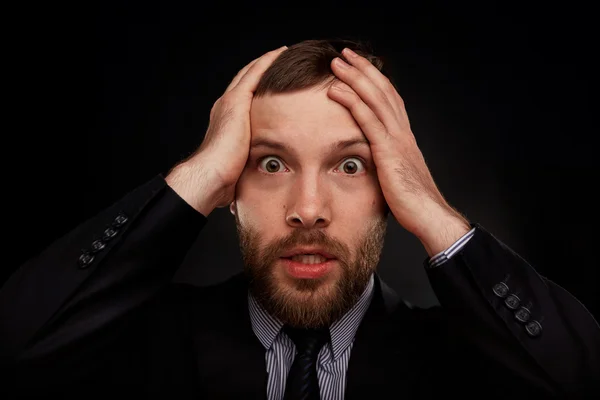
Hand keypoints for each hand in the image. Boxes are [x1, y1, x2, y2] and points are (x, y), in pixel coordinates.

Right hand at [166, 46, 286, 214]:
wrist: (210, 176)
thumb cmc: (224, 179)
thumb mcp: (241, 165)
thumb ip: (250, 161)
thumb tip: (265, 173)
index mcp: (226, 122)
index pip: (245, 98)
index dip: (258, 86)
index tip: (275, 81)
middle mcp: (225, 108)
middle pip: (246, 80)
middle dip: (263, 69)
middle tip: (281, 58)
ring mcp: (229, 103)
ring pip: (251, 72)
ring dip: (267, 61)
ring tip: (285, 52)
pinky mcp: (236, 102)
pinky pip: (255, 74)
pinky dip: (267, 62)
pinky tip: (281, 53)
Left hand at [327, 48, 469, 255]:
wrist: (429, 215)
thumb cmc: (413, 202)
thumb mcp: (397, 176)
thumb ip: (386, 163)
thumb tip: (372, 161)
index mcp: (404, 136)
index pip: (389, 99)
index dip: (374, 80)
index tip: (359, 67)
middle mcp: (402, 132)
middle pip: (382, 91)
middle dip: (363, 70)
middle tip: (345, 54)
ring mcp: (397, 140)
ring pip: (375, 99)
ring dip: (355, 78)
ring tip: (337, 63)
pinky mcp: (388, 152)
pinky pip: (368, 121)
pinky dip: (352, 102)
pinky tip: (337, 90)